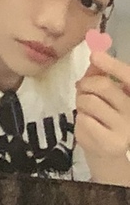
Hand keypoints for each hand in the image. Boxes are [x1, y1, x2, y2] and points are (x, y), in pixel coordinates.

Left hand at [75, 46, 129, 181]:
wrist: (104, 151)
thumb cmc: (102, 116)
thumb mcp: (102, 93)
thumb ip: (100, 74)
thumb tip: (96, 53)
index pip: (128, 77)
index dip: (113, 65)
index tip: (95, 55)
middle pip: (102, 85)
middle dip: (86, 85)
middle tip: (83, 91)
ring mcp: (126, 129)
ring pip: (89, 101)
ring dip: (80, 104)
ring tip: (87, 113)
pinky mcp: (112, 143)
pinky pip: (84, 119)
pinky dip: (80, 120)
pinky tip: (89, 128)